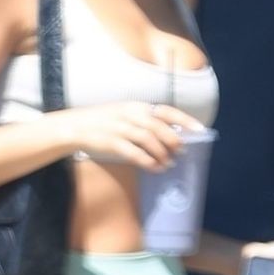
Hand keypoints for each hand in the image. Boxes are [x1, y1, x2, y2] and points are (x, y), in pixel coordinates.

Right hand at [60, 102, 206, 169]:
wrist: (74, 127)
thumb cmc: (102, 122)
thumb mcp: (124, 114)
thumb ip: (144, 122)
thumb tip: (170, 135)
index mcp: (136, 106)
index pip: (166, 111)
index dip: (184, 120)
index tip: (200, 130)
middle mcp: (130, 114)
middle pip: (159, 127)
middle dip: (173, 140)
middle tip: (181, 152)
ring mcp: (120, 128)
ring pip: (148, 140)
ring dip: (162, 153)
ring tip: (168, 164)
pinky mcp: (111, 142)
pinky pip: (134, 153)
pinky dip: (147, 161)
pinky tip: (155, 168)